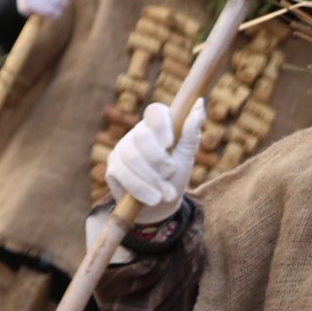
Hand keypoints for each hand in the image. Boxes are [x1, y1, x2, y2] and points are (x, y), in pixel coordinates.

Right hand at [107, 100, 204, 224]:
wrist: (160, 207)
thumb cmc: (175, 177)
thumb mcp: (186, 156)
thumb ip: (191, 132)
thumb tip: (199, 103)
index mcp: (156, 126)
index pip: (155, 111)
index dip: (161, 125)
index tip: (170, 143)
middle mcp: (136, 134)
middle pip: (142, 136)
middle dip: (159, 159)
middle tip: (170, 172)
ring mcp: (121, 150)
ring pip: (132, 157)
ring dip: (152, 179)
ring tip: (166, 194)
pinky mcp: (112, 168)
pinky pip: (124, 174)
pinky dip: (142, 189)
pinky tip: (152, 198)